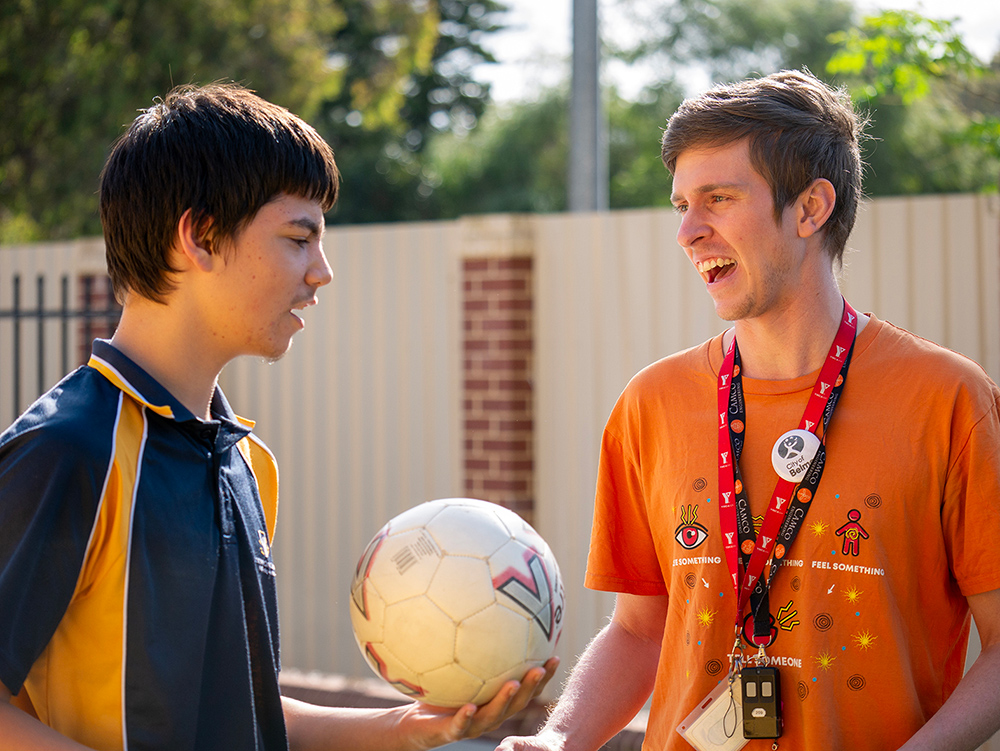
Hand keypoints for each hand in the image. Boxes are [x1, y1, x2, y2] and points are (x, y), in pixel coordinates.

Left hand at [397, 657, 558, 749]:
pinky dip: (466, 717)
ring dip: (506, 700)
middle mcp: (489, 712)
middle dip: (532, 686)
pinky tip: (470, 706)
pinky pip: (460, 725)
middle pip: (518, 701)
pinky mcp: (450, 732)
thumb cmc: (438, 689)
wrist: (415, 724)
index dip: (542, 675)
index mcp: (496, 698)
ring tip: (514, 684)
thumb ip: (469, 643)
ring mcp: (472, 724)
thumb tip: (481, 606)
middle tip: (541, 667)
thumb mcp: (453, 663)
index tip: (555, 656)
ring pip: (494, 715)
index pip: (525, 687)